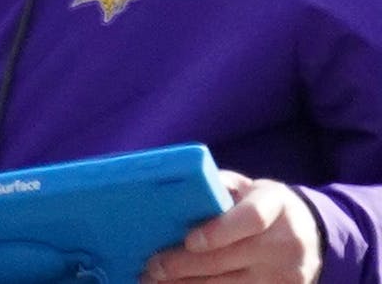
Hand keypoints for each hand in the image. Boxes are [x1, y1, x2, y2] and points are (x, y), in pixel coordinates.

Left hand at [141, 171, 320, 282]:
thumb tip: (174, 191)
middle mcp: (286, 242)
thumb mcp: (245, 186)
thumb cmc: (261, 204)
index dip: (218, 231)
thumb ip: (215, 186)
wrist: (307, 234)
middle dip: (184, 265)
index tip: (188, 240)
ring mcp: (287, 275)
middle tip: (152, 267)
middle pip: (230, 259)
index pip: (251, 219)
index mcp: (276, 205)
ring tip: (155, 281)